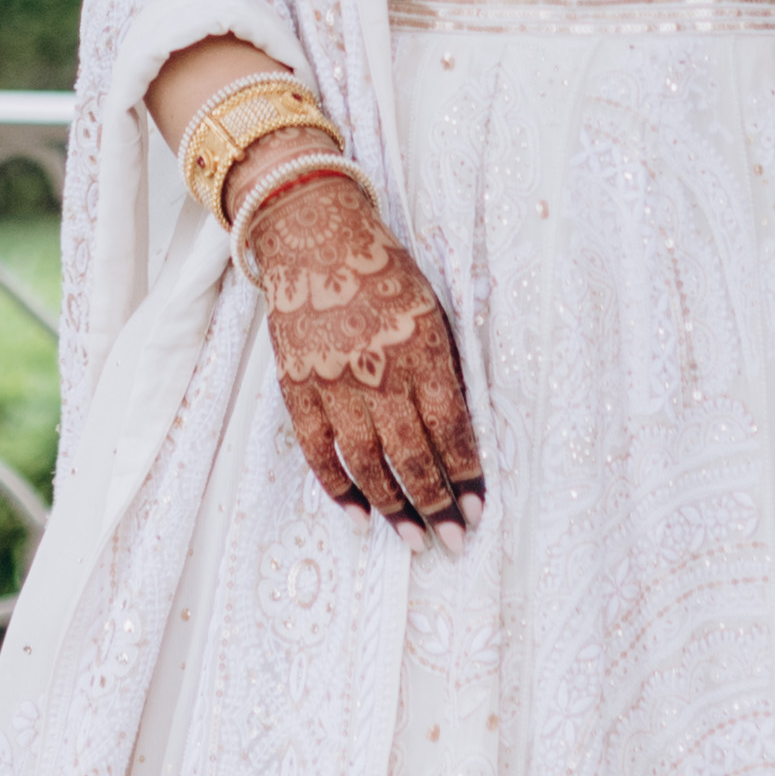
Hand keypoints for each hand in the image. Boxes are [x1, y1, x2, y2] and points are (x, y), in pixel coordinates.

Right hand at [238, 163, 480, 528]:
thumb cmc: (384, 268)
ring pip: (366, 464)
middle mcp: (378, 372)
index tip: (476, 510)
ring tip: (413, 539)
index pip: (449, 429)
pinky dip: (339, 488)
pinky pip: (318, 452)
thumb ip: (444, 367)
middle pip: (411, 457)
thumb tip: (460, 430)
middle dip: (435, 505)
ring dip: (393, 508)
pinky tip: (359, 515)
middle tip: (452, 541)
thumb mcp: (432, 308)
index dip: (465, 476)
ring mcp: (333, 383)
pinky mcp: (298, 387)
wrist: (313, 234)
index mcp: (421, 349)